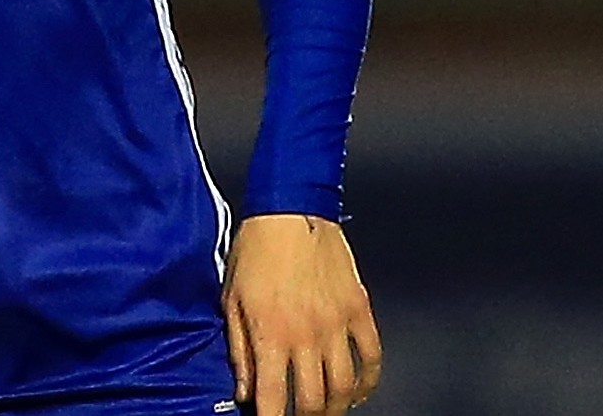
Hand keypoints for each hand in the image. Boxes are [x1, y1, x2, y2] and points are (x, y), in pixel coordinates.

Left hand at [223, 213, 381, 413]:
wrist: (290, 207)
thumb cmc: (255, 250)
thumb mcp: (232, 300)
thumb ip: (239, 350)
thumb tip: (244, 390)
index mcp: (270, 333)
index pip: (272, 398)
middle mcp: (306, 334)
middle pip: (313, 401)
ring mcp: (336, 323)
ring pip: (344, 387)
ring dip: (336, 408)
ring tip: (326, 412)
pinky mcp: (358, 308)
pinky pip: (371, 356)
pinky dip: (367, 381)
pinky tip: (357, 391)